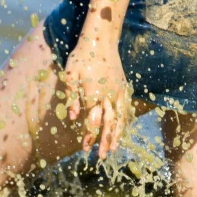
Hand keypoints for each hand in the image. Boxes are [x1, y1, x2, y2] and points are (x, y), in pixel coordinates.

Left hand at [63, 32, 132, 154]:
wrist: (101, 40)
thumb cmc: (82, 57)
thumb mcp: (71, 74)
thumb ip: (71, 96)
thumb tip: (72, 118)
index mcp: (94, 92)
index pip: (92, 120)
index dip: (89, 136)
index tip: (85, 148)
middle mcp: (108, 94)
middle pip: (108, 123)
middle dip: (104, 141)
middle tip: (101, 157)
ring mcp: (118, 91)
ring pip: (120, 118)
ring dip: (116, 135)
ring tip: (113, 149)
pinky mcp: (123, 87)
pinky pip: (126, 109)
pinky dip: (124, 122)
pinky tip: (121, 132)